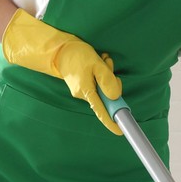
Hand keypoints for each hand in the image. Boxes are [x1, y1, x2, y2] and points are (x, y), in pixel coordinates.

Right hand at [0, 9, 122, 132]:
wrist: (60, 50)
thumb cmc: (77, 56)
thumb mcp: (96, 64)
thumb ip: (107, 80)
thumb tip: (116, 96)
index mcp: (86, 92)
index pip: (101, 111)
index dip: (111, 122)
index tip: (119, 131)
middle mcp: (84, 95)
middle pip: (107, 96)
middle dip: (112, 81)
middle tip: (108, 65)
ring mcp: (83, 90)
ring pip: (104, 87)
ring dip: (107, 73)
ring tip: (102, 60)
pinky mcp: (84, 85)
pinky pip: (98, 82)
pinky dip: (102, 72)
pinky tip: (99, 61)